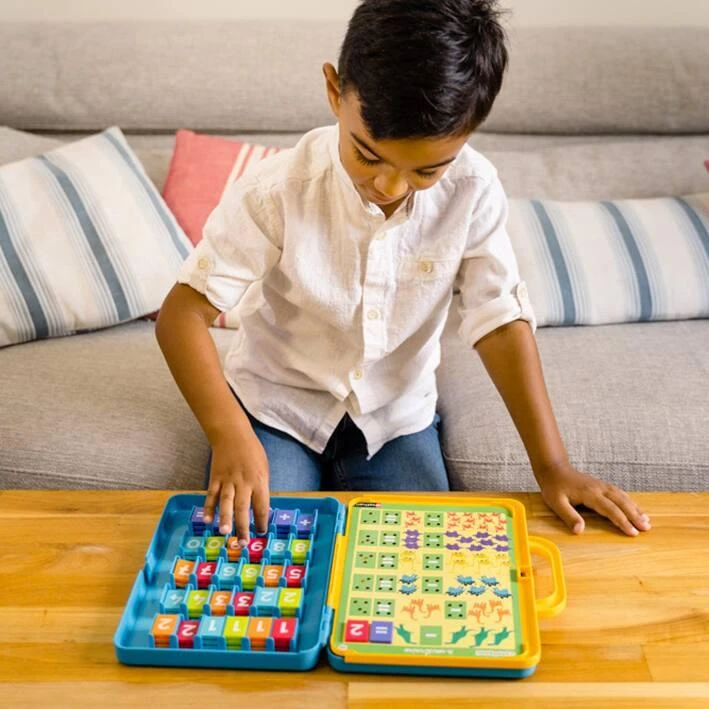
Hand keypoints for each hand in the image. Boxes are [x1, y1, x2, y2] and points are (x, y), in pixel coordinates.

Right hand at [202, 429, 269, 545]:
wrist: (232, 435)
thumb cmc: (252, 452)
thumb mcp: (264, 469)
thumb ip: (261, 488)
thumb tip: (260, 509)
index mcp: (259, 480)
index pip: (262, 504)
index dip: (262, 520)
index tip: (261, 532)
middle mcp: (244, 482)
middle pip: (243, 507)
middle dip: (243, 526)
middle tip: (242, 543)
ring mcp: (228, 480)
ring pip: (226, 502)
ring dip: (225, 518)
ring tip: (224, 532)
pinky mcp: (215, 478)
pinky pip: (211, 495)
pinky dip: (209, 508)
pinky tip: (207, 520)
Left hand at [537, 462, 650, 535]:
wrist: (554, 468)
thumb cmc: (554, 487)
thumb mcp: (556, 502)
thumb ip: (568, 516)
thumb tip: (580, 531)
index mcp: (589, 493)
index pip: (610, 509)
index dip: (622, 521)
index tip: (633, 533)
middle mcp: (599, 488)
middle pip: (621, 502)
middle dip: (635, 515)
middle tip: (647, 528)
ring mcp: (602, 485)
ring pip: (623, 496)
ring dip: (635, 508)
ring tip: (647, 521)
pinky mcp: (602, 485)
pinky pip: (619, 493)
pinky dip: (630, 501)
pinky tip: (636, 509)